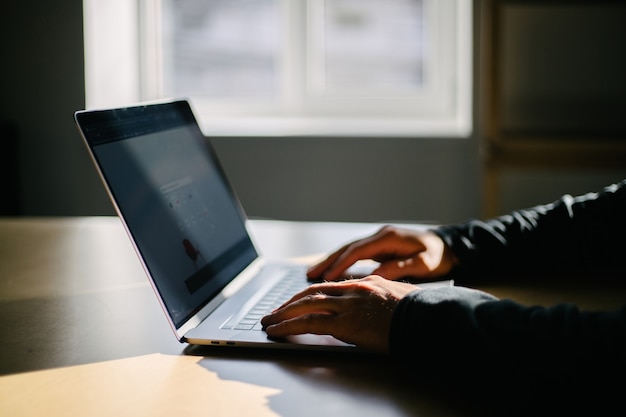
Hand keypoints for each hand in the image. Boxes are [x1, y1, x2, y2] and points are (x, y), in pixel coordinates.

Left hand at [261, 275, 417, 352]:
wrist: (428, 320)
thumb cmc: (421, 315)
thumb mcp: (400, 301)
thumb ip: (381, 303)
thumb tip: (375, 313)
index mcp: (367, 284)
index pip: (331, 286)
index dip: (310, 294)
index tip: (298, 301)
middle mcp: (354, 290)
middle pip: (313, 292)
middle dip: (291, 302)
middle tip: (276, 311)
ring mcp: (348, 304)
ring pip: (306, 305)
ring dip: (283, 314)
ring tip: (269, 322)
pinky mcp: (345, 322)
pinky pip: (309, 323)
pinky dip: (289, 326)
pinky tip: (277, 331)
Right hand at [307, 226, 457, 281]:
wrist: (449, 246)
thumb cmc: (439, 256)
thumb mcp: (423, 264)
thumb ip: (399, 268)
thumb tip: (375, 276)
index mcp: (388, 238)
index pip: (358, 251)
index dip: (341, 264)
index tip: (327, 277)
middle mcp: (380, 235)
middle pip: (348, 248)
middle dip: (328, 261)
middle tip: (309, 274)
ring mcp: (379, 239)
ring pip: (349, 249)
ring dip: (331, 260)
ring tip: (312, 273)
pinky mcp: (380, 246)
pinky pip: (356, 254)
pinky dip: (342, 261)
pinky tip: (331, 271)